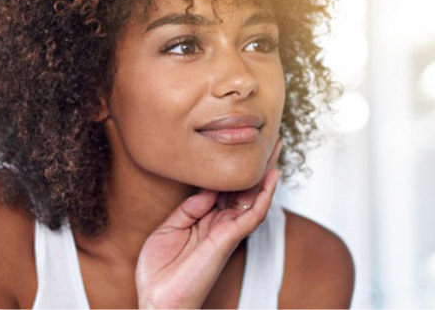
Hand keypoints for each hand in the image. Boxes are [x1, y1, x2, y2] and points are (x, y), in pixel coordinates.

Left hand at [135, 140, 281, 309]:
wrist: (158, 299)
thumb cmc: (160, 270)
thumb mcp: (168, 229)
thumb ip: (189, 208)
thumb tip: (208, 189)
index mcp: (204, 220)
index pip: (224, 189)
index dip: (231, 168)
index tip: (236, 144)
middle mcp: (220, 224)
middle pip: (243, 189)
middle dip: (255, 166)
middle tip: (267, 140)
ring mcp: (227, 231)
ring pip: (253, 197)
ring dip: (266, 173)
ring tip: (276, 149)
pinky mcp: (229, 238)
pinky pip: (252, 214)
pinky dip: (264, 194)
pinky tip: (272, 176)